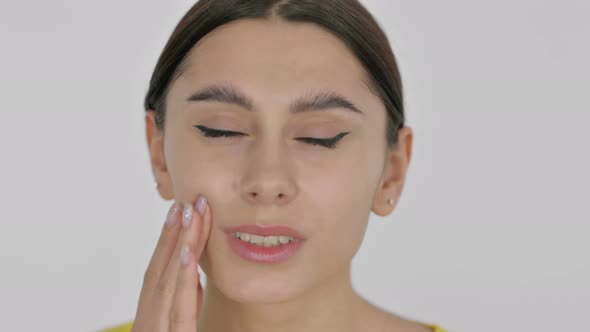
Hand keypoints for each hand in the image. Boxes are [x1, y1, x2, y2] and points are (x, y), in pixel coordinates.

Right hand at [131, 197, 211, 331]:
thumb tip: (192, 276)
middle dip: (176, 233)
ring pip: (170, 282)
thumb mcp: (173, 329)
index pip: (160, 270)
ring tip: (190, 215)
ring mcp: (157, 329)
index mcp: (151, 314)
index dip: (169, 238)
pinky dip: (183, 280)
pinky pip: (180, 309)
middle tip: (190, 201)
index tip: (180, 209)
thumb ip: (182, 304)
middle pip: (163, 269)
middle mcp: (150, 319)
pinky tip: (188, 255)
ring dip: (179, 245)